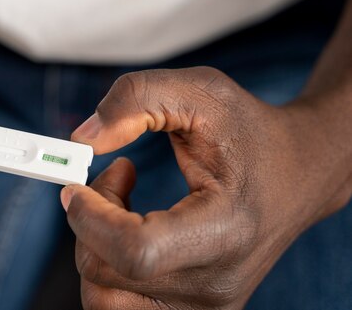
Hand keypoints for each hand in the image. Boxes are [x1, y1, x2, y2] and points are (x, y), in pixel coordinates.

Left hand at [63, 67, 350, 308]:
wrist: (300, 172)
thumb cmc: (252, 131)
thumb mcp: (202, 90)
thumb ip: (136, 99)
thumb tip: (83, 139)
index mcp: (225, 230)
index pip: (135, 252)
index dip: (90, 217)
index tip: (77, 185)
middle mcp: (215, 283)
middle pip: (105, 272)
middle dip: (89, 218)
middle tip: (118, 173)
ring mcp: (204, 304)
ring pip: (102, 296)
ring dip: (94, 244)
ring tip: (124, 204)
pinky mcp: (192, 308)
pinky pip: (118, 303)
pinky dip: (107, 265)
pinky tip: (129, 231)